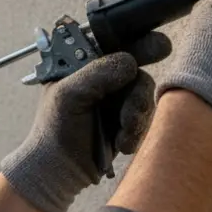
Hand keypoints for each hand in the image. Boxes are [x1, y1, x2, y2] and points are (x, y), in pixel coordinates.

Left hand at [0, 33, 170, 211]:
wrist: (60, 172)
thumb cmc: (54, 129)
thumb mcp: (69, 95)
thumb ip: (97, 74)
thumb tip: (130, 62)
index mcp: (84, 61)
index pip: (114, 40)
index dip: (137, 39)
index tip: (156, 46)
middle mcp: (103, 75)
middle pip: (137, 65)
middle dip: (140, 85)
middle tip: (143, 96)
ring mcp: (117, 97)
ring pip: (144, 92)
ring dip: (136, 113)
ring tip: (121, 131)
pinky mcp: (127, 119)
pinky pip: (145, 116)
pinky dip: (135, 130)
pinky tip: (120, 142)